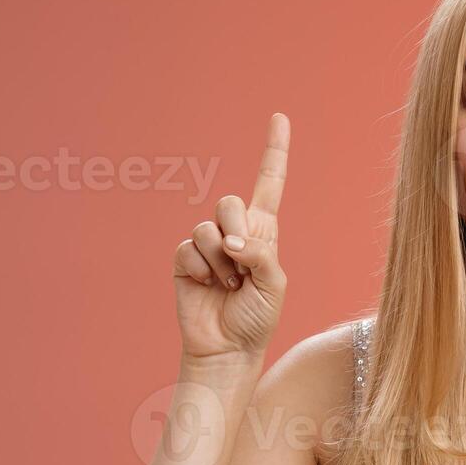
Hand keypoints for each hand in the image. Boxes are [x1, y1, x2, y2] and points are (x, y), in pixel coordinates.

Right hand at [171, 113, 289, 361]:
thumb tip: (231, 240)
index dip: (274, 150)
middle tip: (242, 263)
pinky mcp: (185, 259)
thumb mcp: (275, 284)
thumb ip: (261, 254)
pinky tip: (208, 287)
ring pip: (207, 227)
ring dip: (221, 260)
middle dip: (237, 228)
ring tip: (229, 285)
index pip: (270, 183)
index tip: (279, 117)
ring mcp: (207, 245)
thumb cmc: (258, 318)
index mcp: (263, 232)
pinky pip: (189, 248)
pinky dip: (202, 270)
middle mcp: (235, 231)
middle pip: (230, 201)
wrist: (228, 347)